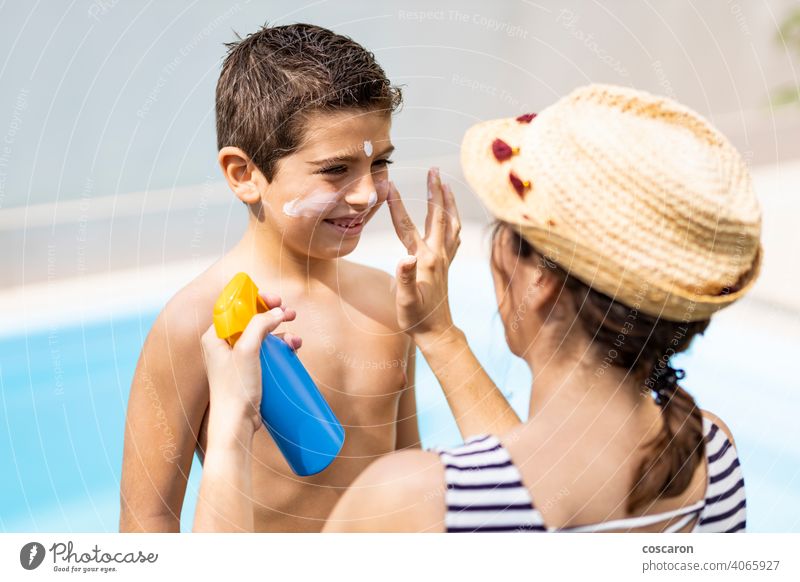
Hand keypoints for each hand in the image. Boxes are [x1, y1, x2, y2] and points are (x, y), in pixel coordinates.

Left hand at [200, 293, 301, 434]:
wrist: (236, 424)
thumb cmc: (235, 389)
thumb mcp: (247, 350)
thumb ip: (259, 325)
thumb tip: (277, 311)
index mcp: (214, 336)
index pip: (235, 308)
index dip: (256, 300)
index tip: (274, 300)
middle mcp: (224, 346)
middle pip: (251, 320)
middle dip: (273, 315)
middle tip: (290, 314)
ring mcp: (237, 359)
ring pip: (262, 336)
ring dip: (281, 333)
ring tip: (295, 339)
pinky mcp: (249, 372)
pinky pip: (267, 353)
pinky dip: (280, 348)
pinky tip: (292, 349)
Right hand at [386, 167, 461, 342]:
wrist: (437, 332)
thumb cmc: (416, 318)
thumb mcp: (405, 300)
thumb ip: (404, 278)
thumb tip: (404, 258)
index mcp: (424, 260)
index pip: (407, 226)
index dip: (397, 205)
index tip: (389, 185)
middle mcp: (437, 255)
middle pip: (438, 216)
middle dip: (435, 191)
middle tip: (433, 169)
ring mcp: (445, 259)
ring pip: (451, 223)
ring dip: (448, 202)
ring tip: (446, 184)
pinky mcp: (447, 265)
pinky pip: (454, 236)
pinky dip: (453, 220)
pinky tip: (452, 217)